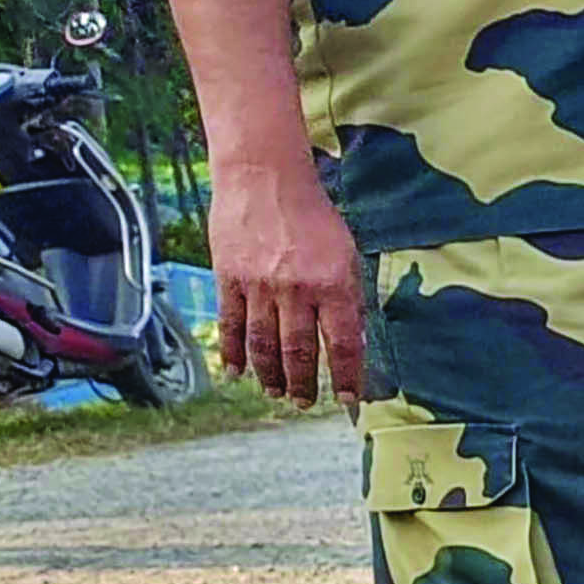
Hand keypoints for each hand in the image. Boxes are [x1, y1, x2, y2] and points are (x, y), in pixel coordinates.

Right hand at [205, 153, 363, 405]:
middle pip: (300, 351)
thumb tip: (354, 340)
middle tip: (305, 403)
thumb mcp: (347, 254)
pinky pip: (231, 324)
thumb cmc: (314, 217)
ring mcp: (259, 287)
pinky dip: (232, 352)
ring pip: (264, 344)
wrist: (264, 179)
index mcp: (334, 284)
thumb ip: (350, 296)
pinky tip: (235, 372)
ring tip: (277, 393)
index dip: (348, 375)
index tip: (350, 398)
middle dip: (304, 383)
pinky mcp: (229, 279)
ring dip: (270, 375)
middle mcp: (297, 290)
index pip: (344, 343)